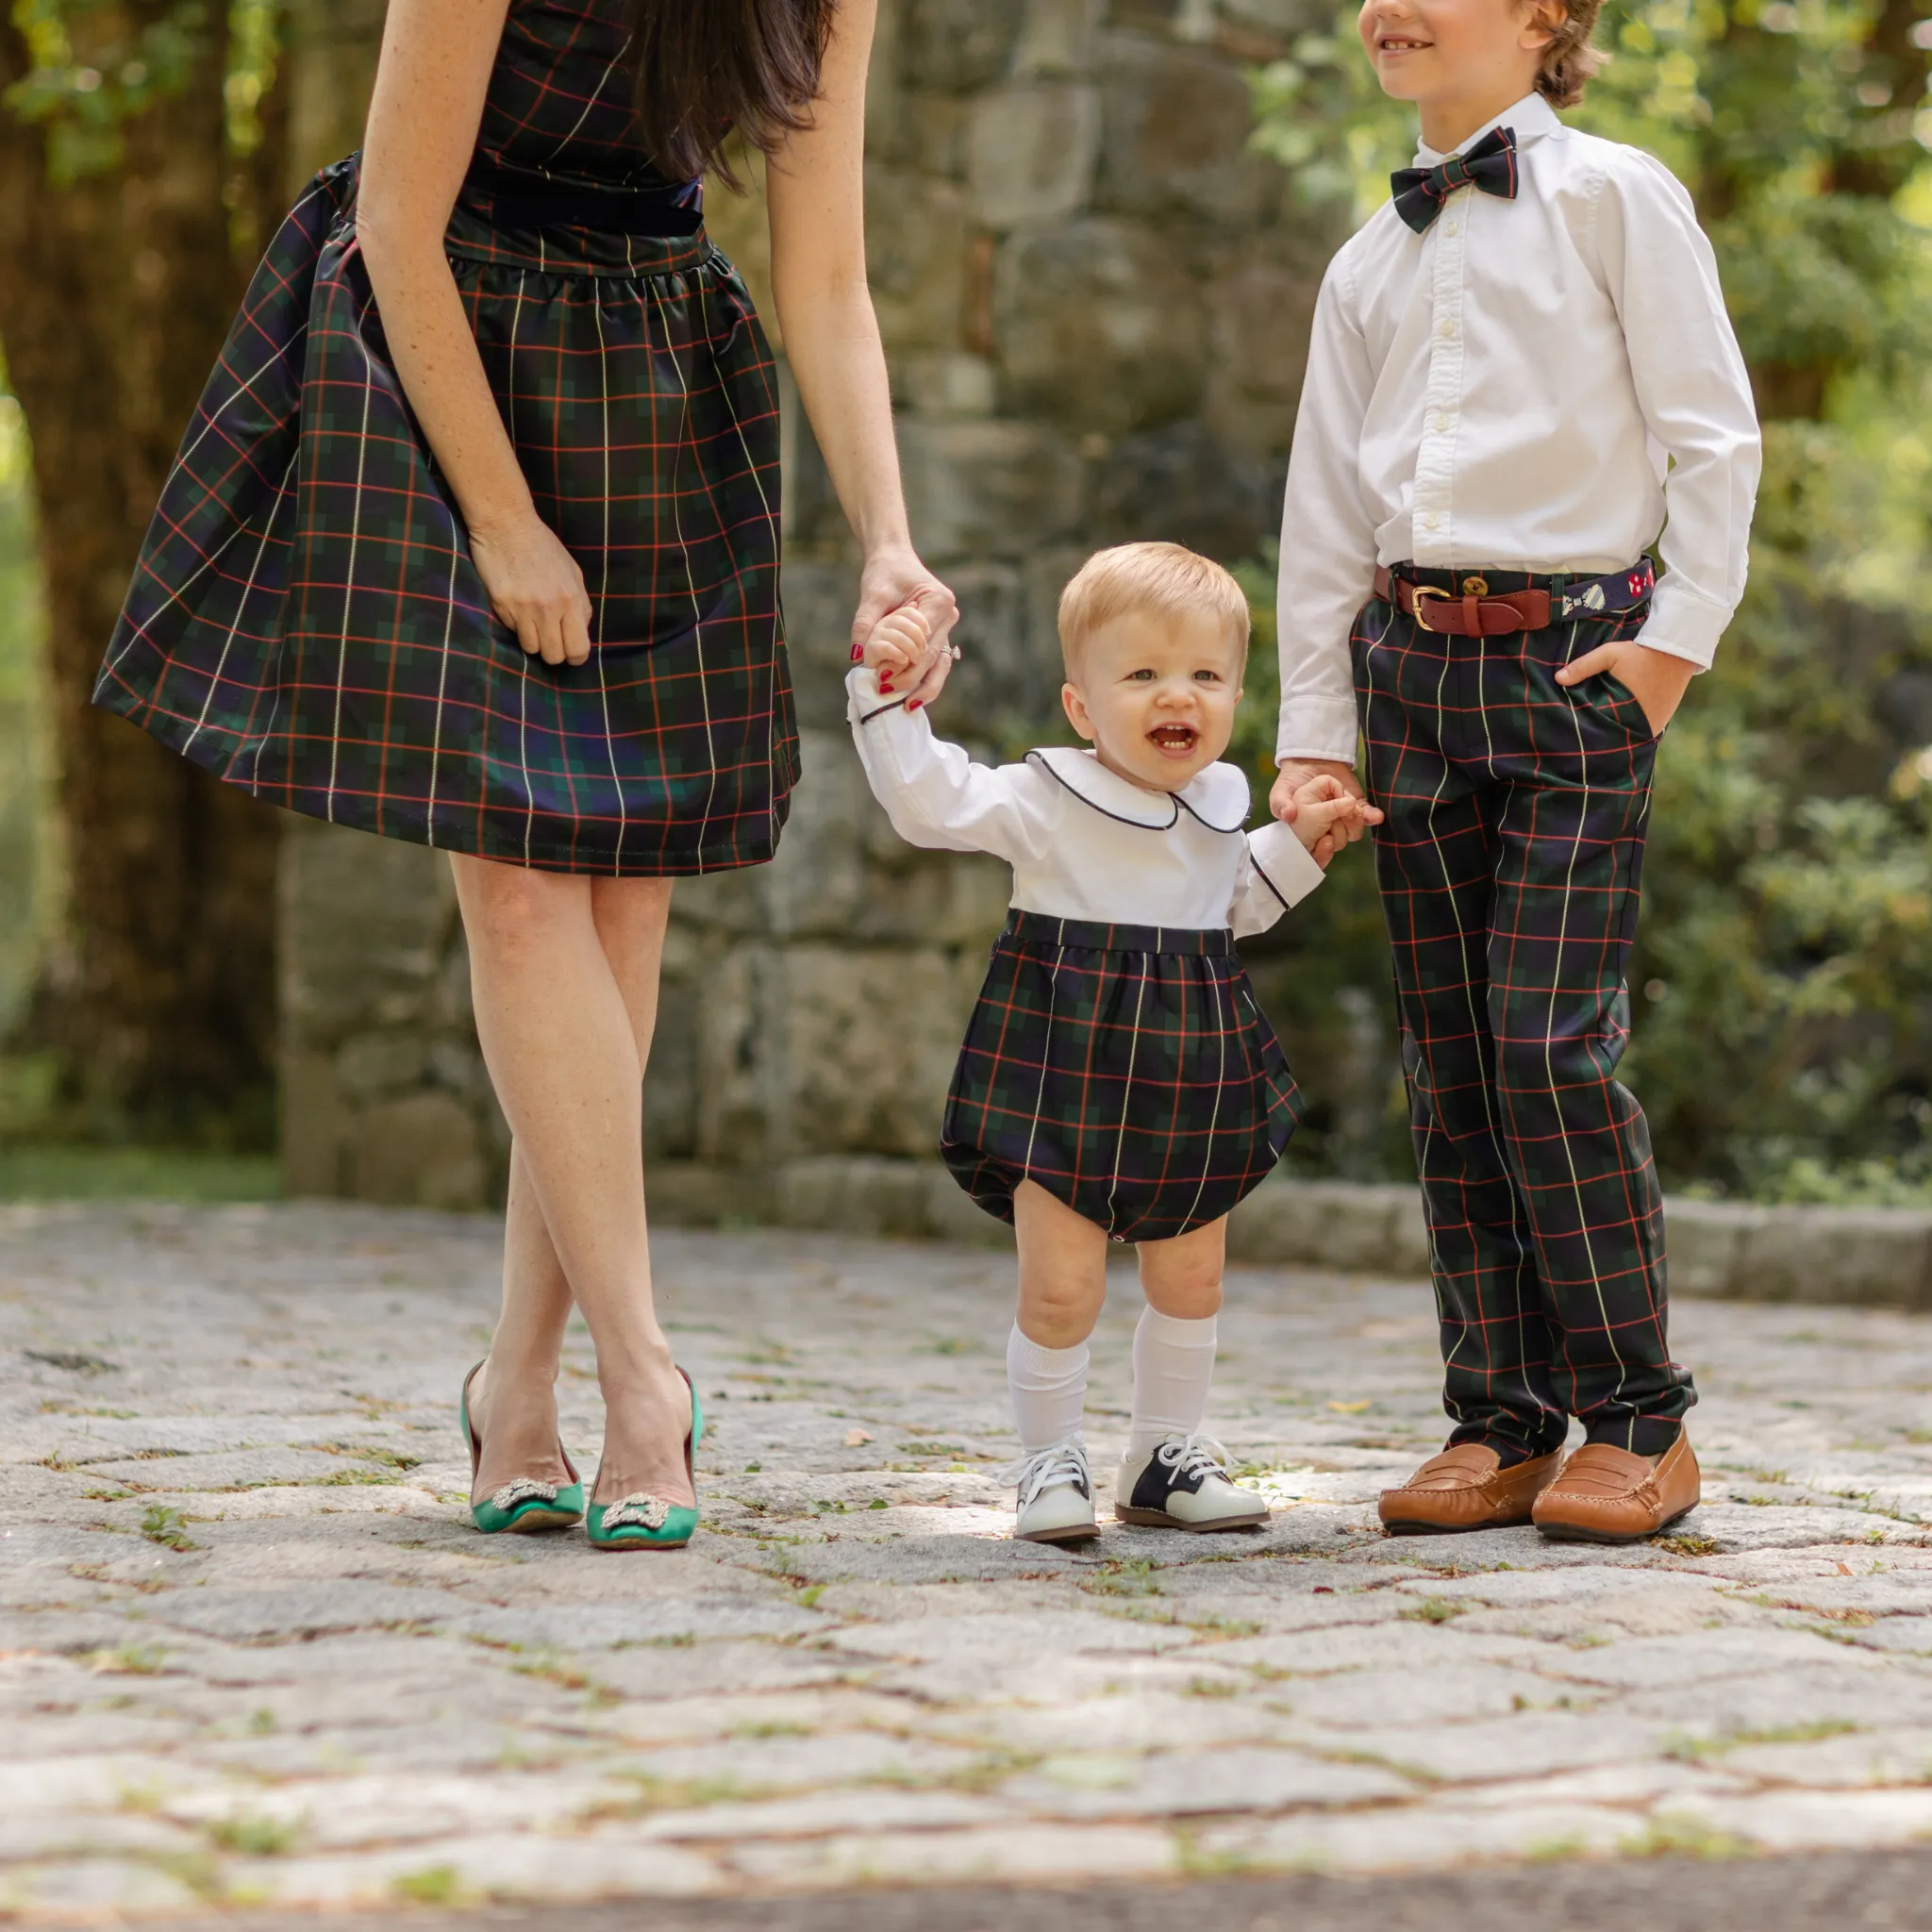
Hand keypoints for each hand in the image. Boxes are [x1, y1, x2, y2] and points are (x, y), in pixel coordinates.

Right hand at [469, 512, 593, 666]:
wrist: (506, 524)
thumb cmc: (543, 546)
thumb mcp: (573, 572)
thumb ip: (580, 604)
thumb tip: (580, 631)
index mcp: (571, 600)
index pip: (578, 649)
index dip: (576, 657)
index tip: (571, 652)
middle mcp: (549, 609)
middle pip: (554, 656)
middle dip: (554, 653)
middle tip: (550, 639)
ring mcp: (523, 609)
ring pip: (531, 649)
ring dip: (533, 640)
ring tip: (532, 621)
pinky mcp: (501, 606)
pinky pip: (512, 631)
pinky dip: (515, 624)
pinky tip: (516, 605)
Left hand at [850, 543, 958, 707]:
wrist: (892, 559)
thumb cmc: (884, 573)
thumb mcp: (872, 595)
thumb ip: (865, 624)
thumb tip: (857, 656)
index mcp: (939, 602)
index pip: (923, 643)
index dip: (905, 664)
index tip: (882, 679)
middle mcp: (949, 617)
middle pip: (932, 658)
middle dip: (911, 680)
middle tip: (886, 693)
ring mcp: (946, 629)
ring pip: (939, 666)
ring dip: (924, 688)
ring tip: (906, 706)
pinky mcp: (938, 636)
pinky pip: (934, 663)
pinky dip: (923, 680)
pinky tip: (910, 698)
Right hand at [1272, 758, 1368, 865]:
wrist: (1310, 761)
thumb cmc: (1292, 781)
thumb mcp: (1280, 792)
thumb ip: (1280, 804)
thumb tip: (1288, 815)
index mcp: (1307, 834)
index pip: (1317, 856)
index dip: (1323, 854)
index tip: (1325, 840)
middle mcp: (1326, 831)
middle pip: (1338, 843)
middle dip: (1338, 831)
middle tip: (1333, 814)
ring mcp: (1343, 820)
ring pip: (1353, 832)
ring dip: (1353, 821)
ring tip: (1346, 805)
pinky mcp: (1357, 806)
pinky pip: (1368, 817)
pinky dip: (1372, 817)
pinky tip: (1376, 816)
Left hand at [1554, 640, 1694, 735]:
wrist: (1678, 650)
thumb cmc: (1640, 653)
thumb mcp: (1609, 654)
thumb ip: (1583, 666)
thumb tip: (1557, 679)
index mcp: (1626, 710)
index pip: (1599, 729)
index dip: (1587, 730)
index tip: (1574, 732)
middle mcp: (1642, 724)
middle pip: (1614, 737)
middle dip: (1600, 735)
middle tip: (1583, 739)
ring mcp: (1654, 725)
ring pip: (1628, 736)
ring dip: (1616, 734)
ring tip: (1598, 735)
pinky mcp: (1662, 722)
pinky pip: (1640, 731)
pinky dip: (1629, 729)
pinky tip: (1617, 726)